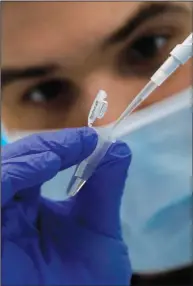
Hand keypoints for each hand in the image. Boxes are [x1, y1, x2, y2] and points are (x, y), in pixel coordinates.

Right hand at [2, 127, 131, 284]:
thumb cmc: (85, 284)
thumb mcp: (99, 231)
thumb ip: (105, 188)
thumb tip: (119, 148)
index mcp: (27, 207)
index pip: (35, 164)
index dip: (60, 146)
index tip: (90, 139)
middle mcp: (7, 210)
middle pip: (15, 162)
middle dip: (47, 146)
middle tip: (81, 141)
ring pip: (1, 170)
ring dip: (31, 155)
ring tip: (64, 152)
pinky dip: (16, 171)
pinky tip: (45, 164)